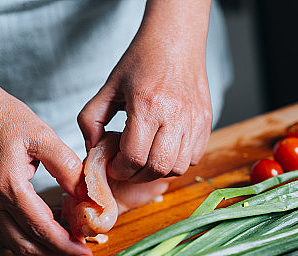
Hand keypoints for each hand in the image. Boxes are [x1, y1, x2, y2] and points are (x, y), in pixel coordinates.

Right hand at [0, 91, 93, 255]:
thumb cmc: (3, 116)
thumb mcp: (42, 135)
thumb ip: (66, 166)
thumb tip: (85, 194)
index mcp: (9, 187)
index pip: (42, 230)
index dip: (67, 245)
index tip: (87, 253)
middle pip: (27, 245)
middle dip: (56, 255)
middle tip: (82, 253)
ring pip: (16, 241)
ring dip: (44, 248)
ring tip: (71, 242)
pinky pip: (11, 227)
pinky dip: (33, 233)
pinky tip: (55, 223)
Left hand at [77, 0, 212, 183]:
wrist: (176, 40)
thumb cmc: (143, 61)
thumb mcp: (109, 87)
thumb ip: (91, 119)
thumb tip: (92, 148)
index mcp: (147, 105)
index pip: (134, 157)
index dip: (120, 169)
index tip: (113, 165)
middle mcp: (174, 115)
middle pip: (157, 168)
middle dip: (137, 175)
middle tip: (127, 166)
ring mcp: (194, 120)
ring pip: (177, 168)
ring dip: (158, 171)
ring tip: (146, 158)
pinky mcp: (206, 122)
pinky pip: (193, 158)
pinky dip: (178, 162)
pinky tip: (164, 149)